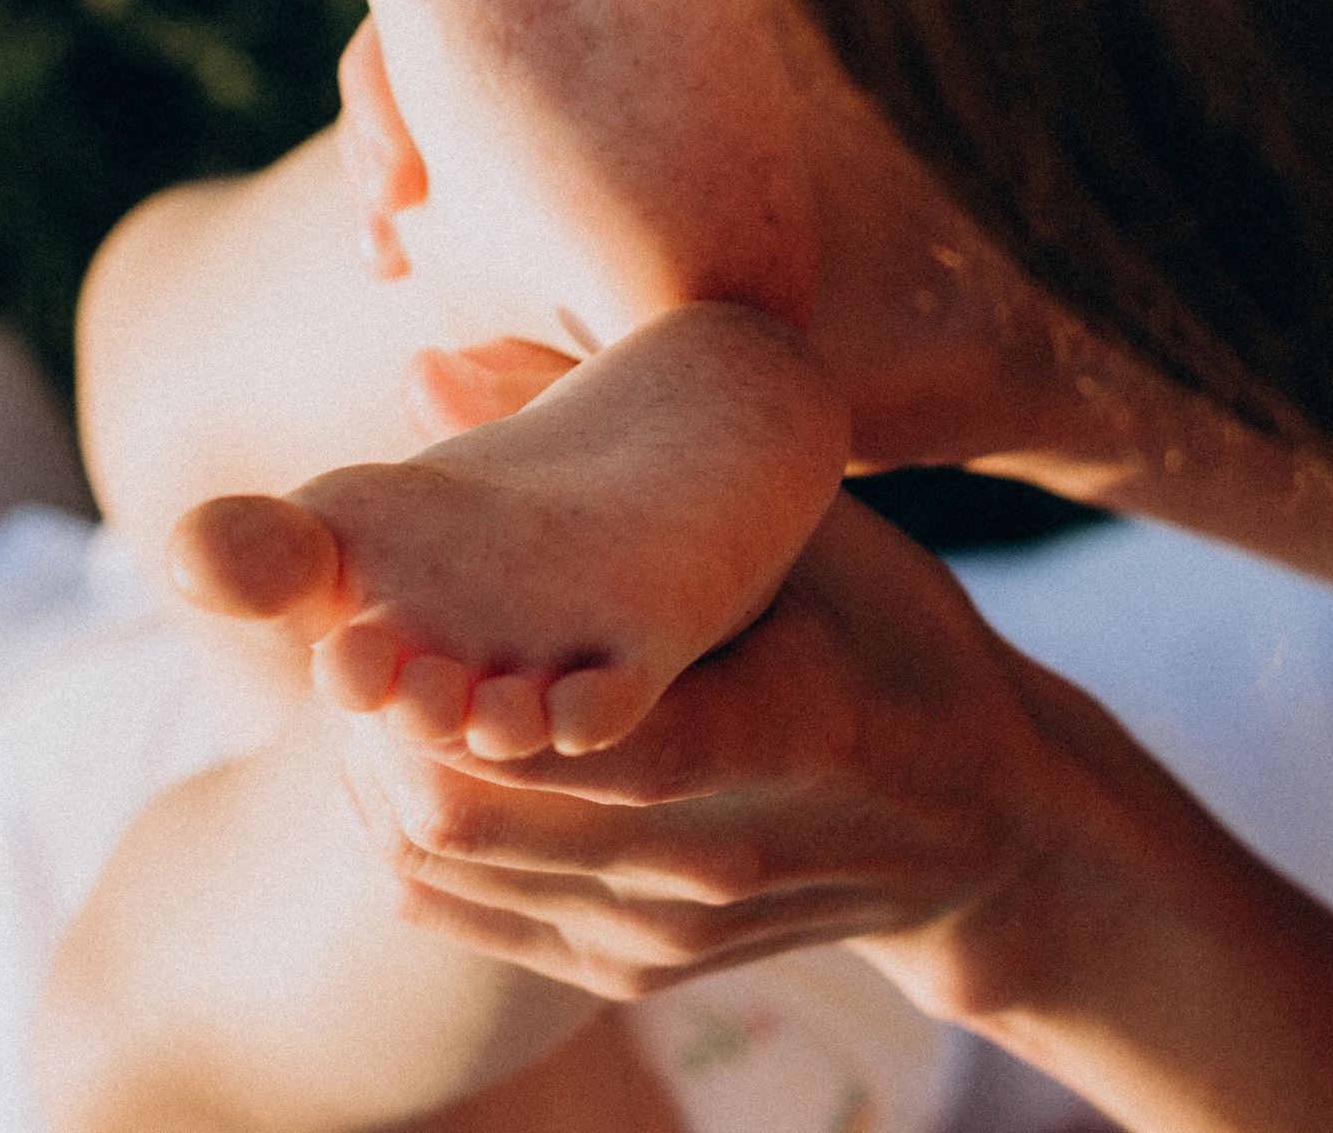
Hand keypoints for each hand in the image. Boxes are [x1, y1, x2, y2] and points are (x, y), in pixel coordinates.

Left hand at [306, 494, 1089, 1011]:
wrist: (982, 838)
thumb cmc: (900, 644)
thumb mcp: (816, 529)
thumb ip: (649, 448)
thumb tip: (435, 363)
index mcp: (780, 736)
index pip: (572, 736)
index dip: (449, 681)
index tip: (390, 603)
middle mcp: (712, 856)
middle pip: (468, 812)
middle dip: (378, 718)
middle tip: (350, 628)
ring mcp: (668, 928)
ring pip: (441, 872)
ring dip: (369, 772)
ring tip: (364, 678)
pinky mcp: (634, 969)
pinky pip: (461, 917)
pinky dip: (400, 832)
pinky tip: (393, 751)